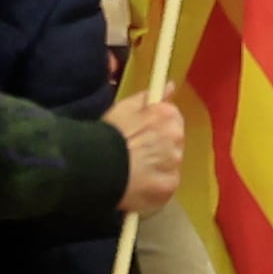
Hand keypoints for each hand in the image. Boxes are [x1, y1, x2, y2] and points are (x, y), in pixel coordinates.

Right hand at [103, 90, 185, 214]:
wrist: (95, 166)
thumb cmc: (107, 135)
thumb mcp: (125, 108)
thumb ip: (150, 96)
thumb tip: (170, 85)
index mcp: (168, 115)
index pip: (172, 120)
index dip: (156, 130)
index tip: (142, 138)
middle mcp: (177, 137)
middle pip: (174, 143)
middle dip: (160, 149)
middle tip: (137, 157)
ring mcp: (174, 163)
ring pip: (171, 166)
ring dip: (159, 169)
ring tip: (136, 174)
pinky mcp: (169, 186)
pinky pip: (166, 185)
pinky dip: (156, 188)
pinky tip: (139, 187)